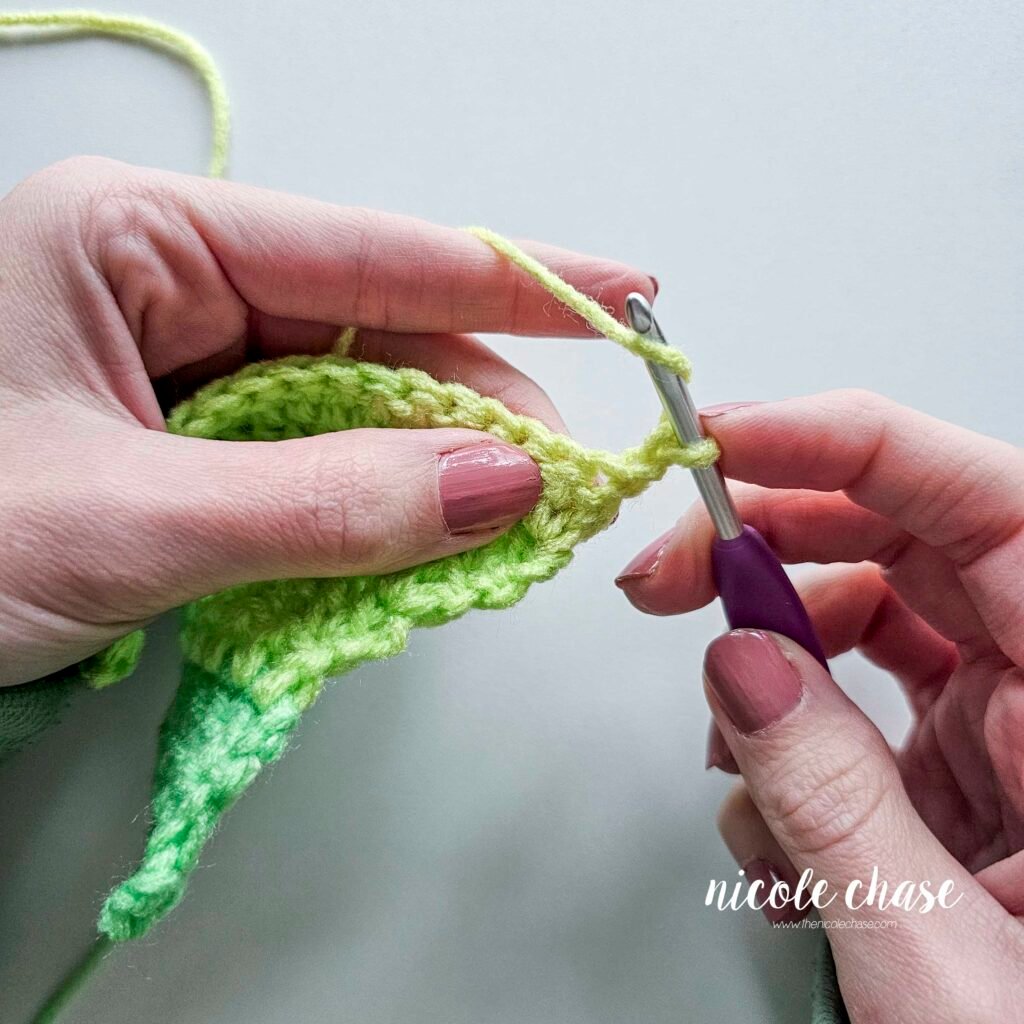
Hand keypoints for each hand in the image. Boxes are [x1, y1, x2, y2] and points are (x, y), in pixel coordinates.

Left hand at [0, 156, 654, 685]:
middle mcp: (162, 284)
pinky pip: (306, 459)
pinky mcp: (176, 438)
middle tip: (561, 484)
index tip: (627, 298)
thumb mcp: (126, 525)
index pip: (370, 250)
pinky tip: (412, 541)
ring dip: (424, 470)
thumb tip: (501, 487)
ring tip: (501, 526)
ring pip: (347, 405)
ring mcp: (171, 364)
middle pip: (371, 332)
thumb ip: (328, 508)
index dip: (513, 282)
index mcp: (136, 240)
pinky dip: (365, 507)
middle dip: (474, 408)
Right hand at [615, 391, 1023, 1020]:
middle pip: (903, 545)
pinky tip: (776, 841)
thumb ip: (832, 802)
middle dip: (767, 551)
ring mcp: (1010, 731)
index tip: (723, 443)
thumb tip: (737, 665)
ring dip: (764, 680)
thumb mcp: (943, 958)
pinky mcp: (965, 773)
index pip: (983, 501)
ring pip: (863, 629)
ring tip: (737, 776)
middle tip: (666, 579)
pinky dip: (783, 752)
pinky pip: (854, 711)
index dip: (845, 445)